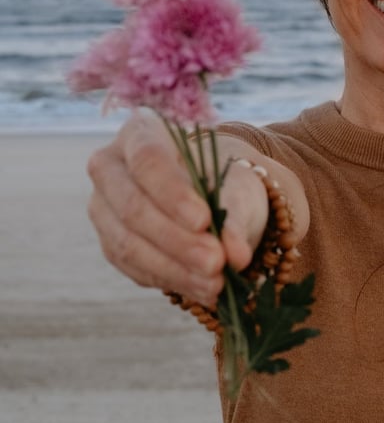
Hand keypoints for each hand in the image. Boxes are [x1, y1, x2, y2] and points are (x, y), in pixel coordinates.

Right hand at [87, 110, 257, 305]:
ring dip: (174, 269)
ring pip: (127, 243)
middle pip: (131, 207)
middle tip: (216, 263)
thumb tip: (235, 255)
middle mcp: (110, 168)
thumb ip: (236, 217)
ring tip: (216, 284)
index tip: (204, 221)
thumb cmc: (225, 181)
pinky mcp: (111, 244)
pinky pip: (133, 268)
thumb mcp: (240, 189)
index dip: (172, 194)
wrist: (216, 199)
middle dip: (176, 241)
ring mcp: (104, 208)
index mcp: (140, 133)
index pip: (147, 160)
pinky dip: (170, 280)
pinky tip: (202, 289)